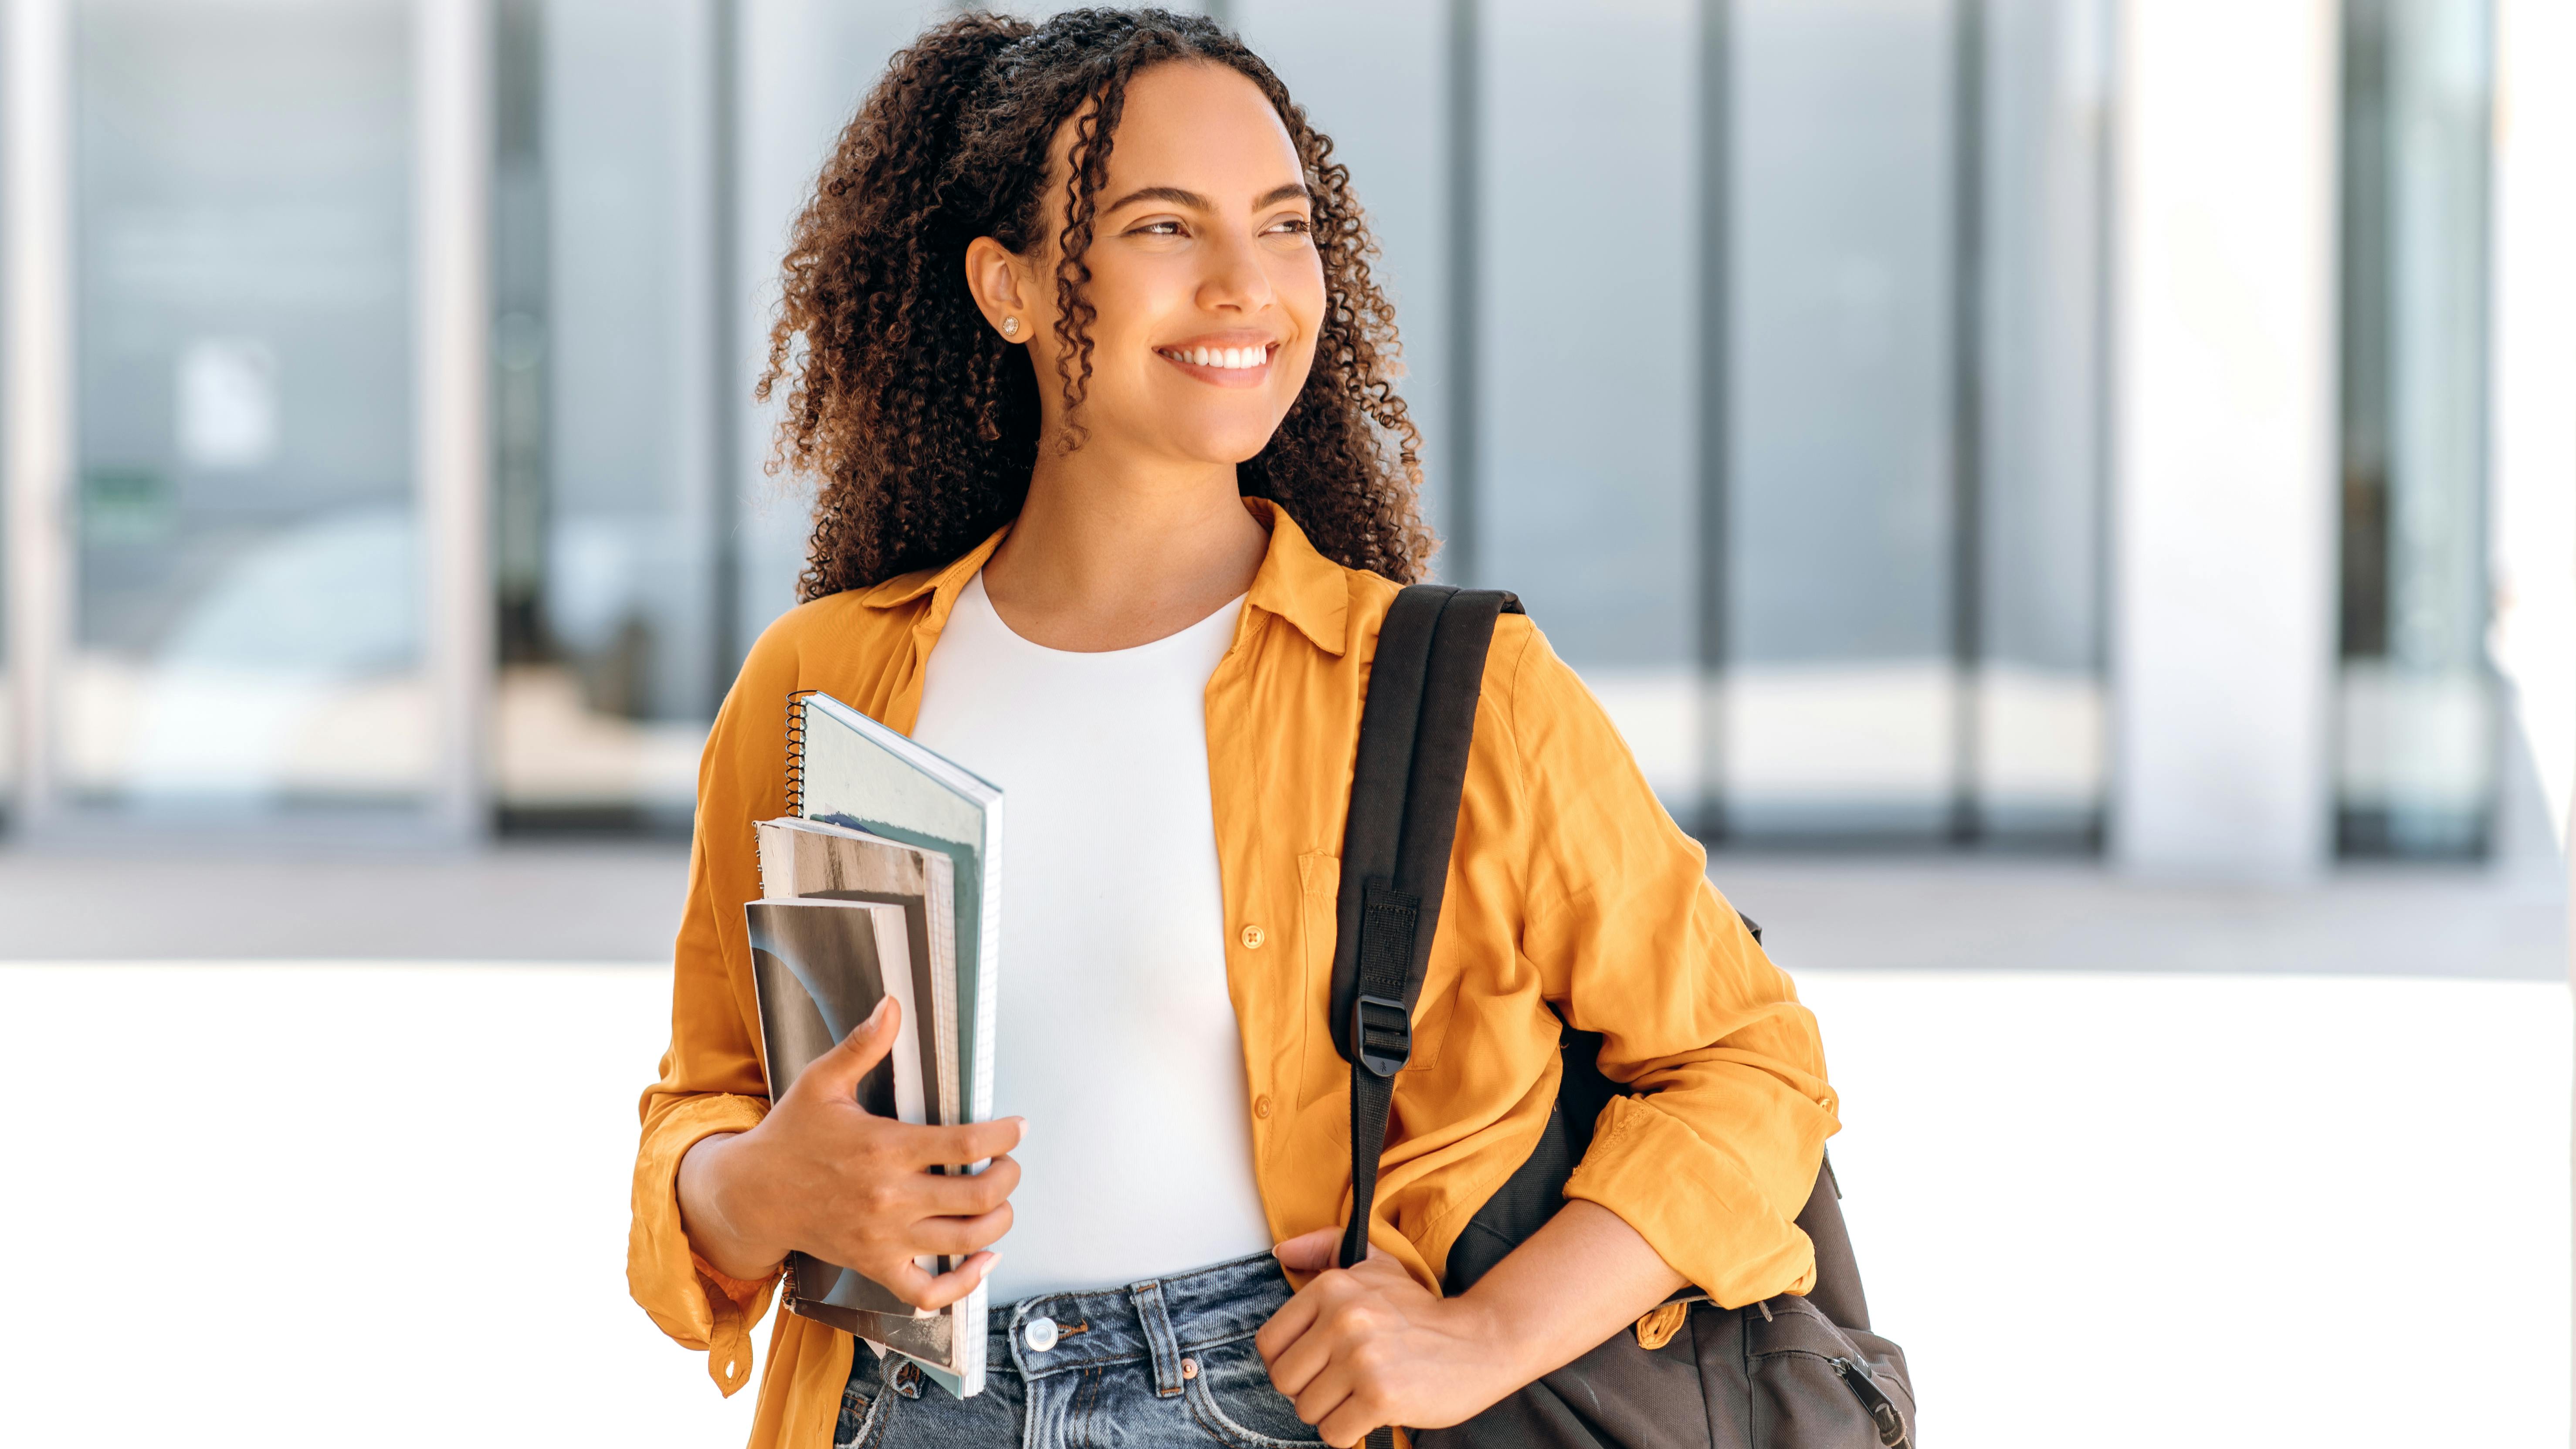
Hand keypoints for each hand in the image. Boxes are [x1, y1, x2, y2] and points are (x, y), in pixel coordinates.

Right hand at [677, 997, 1021, 1309]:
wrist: (751, 1196)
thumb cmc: (790, 1138)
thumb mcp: (822, 1082)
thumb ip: (863, 1044)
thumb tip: (891, 1005)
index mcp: (884, 1148)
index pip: (967, 1142)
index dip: (1005, 1135)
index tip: (1017, 1127)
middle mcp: (889, 1197)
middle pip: (978, 1197)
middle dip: (1008, 1178)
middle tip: (1010, 1164)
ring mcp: (884, 1238)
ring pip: (965, 1242)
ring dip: (998, 1223)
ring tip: (1000, 1202)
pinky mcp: (875, 1265)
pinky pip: (928, 1291)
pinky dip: (964, 1283)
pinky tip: (981, 1259)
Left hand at [1254, 1229, 1523, 1445]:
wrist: (1482, 1340)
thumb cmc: (1422, 1312)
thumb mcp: (1376, 1266)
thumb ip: (1325, 1249)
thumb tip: (1281, 1251)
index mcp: (1332, 1287)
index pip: (1269, 1343)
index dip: (1289, 1361)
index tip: (1315, 1363)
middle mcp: (1343, 1319)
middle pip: (1284, 1380)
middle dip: (1310, 1389)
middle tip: (1343, 1382)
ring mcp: (1361, 1358)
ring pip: (1307, 1410)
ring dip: (1332, 1411)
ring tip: (1362, 1393)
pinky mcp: (1380, 1396)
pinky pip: (1335, 1433)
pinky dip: (1351, 1432)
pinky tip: (1374, 1410)